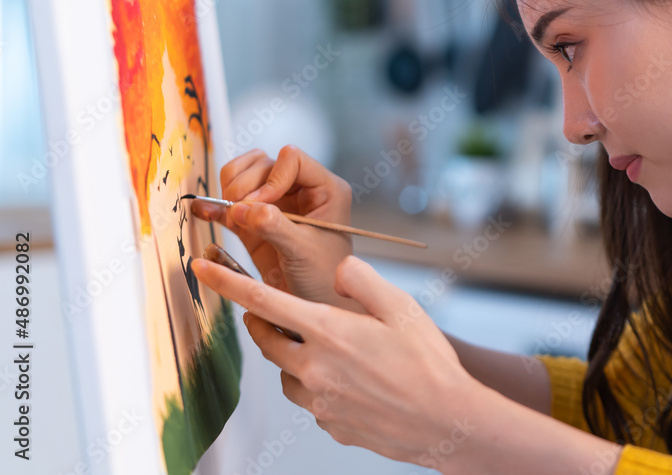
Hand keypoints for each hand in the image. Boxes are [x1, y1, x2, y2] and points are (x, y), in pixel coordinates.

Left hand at [191, 254, 487, 469]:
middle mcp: (314, 368)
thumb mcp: (401, 306)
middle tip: (272, 311)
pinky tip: (354, 381)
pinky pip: (310, 399)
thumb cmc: (428, 363)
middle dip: (261, 321)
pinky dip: (319, 385)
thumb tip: (336, 271)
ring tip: (333, 350)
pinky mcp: (329, 424)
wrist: (447, 422)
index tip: (201, 268)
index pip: (262, 301)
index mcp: (328, 332)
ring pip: (287, 373)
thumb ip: (361, 279)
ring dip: (295, 356)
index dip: (227, 282)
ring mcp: (319, 402)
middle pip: (266, 340)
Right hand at [192, 145, 353, 305]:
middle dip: (246, 186)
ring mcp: (276, 204)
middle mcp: (301, 190)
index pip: (292, 159)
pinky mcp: (255, 222)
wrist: (314, 306)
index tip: (262, 206)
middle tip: (241, 214)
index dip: (272, 178)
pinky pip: (231, 204)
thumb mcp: (303, 251)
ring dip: (230, 192)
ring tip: (231, 217)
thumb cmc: (324, 278)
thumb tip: (242, 207)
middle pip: (263, 164)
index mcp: (325, 189)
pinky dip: (216, 206)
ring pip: (244, 176)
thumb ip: (275, 226)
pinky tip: (203, 211)